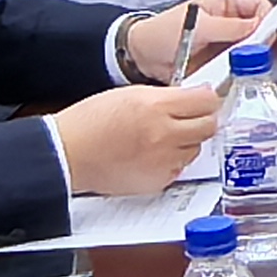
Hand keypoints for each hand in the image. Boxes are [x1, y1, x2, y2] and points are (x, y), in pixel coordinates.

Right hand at [56, 77, 220, 194]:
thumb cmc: (91, 123)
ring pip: (196, 148)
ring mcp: (162, 160)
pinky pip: (180, 168)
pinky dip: (173, 161)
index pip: (206, 101)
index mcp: (155, 107)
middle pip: (208, 126)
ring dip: (187, 142)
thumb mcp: (131, 94)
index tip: (204, 100)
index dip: (207, 99)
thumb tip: (196, 96)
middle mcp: (164, 134)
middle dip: (202, 120)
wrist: (68, 154)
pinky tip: (153, 154)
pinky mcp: (158, 181)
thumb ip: (167, 96)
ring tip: (163, 137)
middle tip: (191, 118)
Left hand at [126, 0, 264, 80]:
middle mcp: (231, 24)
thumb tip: (256, 27)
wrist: (142, 57)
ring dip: (249, 61)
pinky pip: (239, 70)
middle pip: (260, 32)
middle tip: (251, 55)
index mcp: (227, 5)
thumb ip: (228, 27)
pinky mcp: (222, 66)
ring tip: (237, 67)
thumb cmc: (162, 32)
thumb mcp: (197, 26)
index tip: (265, 34)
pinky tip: (230, 76)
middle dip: (259, 44)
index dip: (267, 19)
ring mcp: (227, 46)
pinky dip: (238, 74)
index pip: (260, 7)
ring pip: (252, 52)